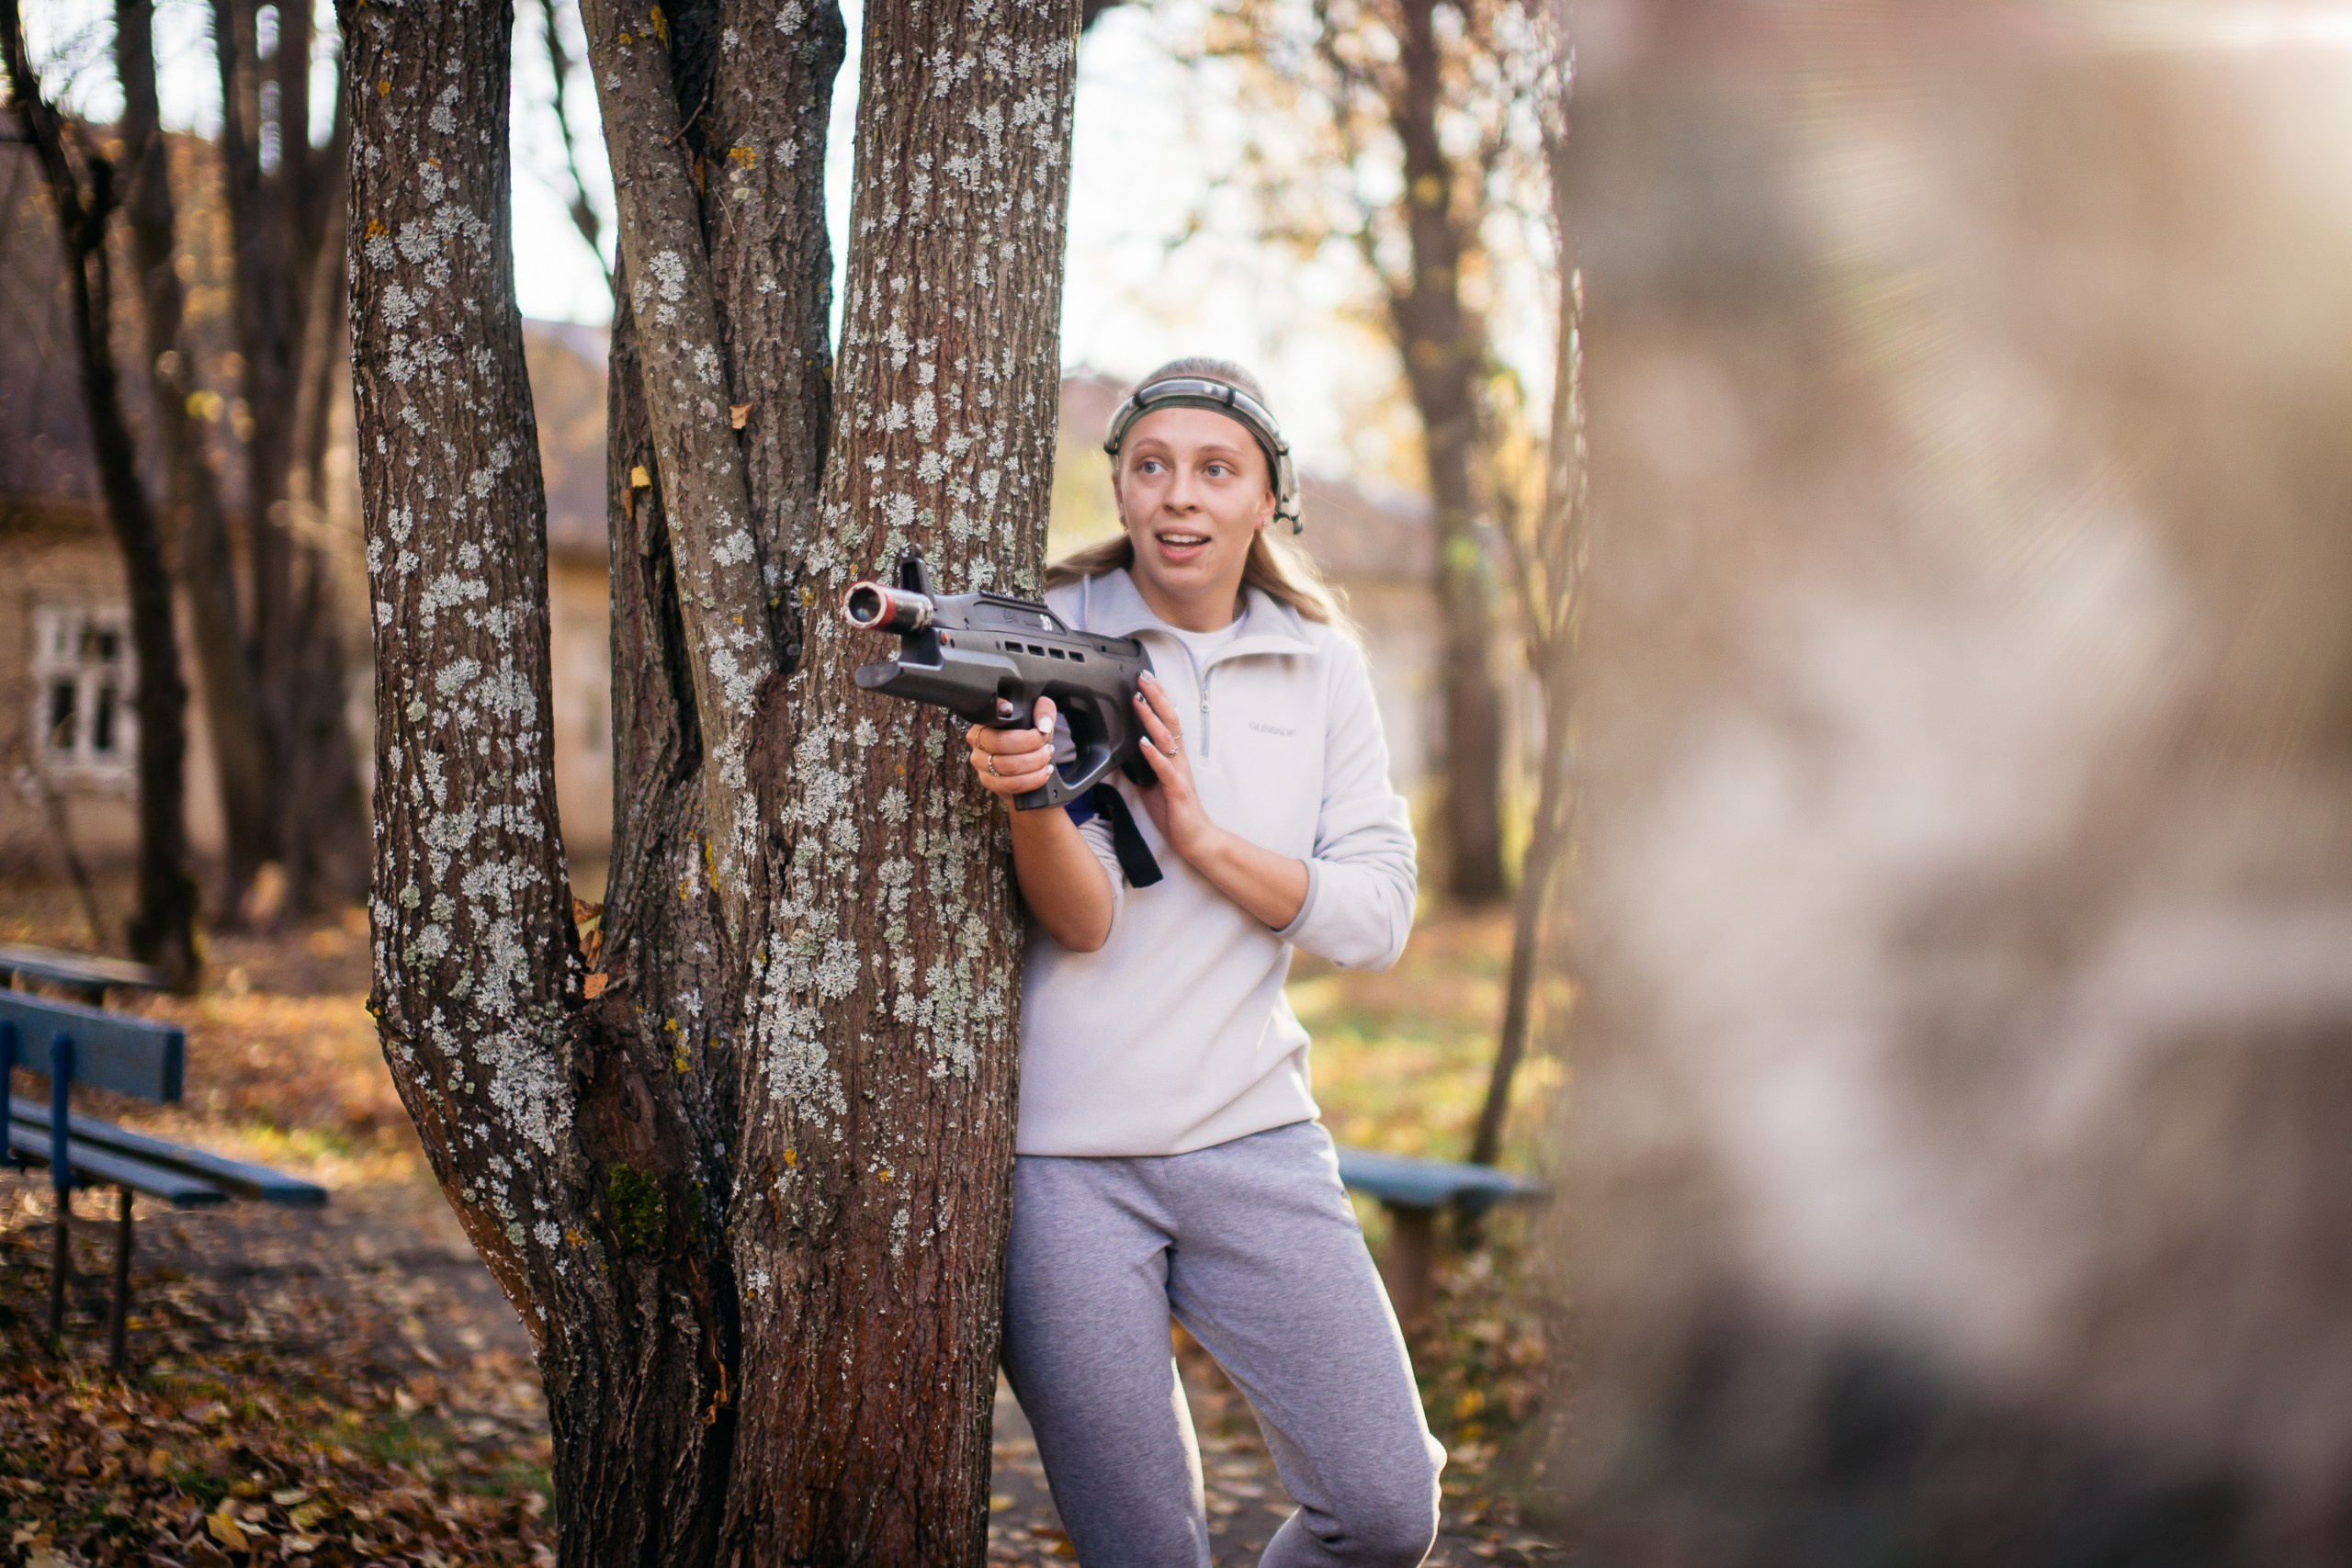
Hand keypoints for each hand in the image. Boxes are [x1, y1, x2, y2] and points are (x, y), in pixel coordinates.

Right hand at [966, 696, 1056, 801]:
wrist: (1028, 762)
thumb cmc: (1030, 737)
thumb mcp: (1040, 718)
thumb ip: (1044, 710)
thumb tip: (1043, 724)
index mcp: (985, 721)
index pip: (987, 714)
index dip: (997, 710)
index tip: (1010, 709)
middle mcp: (977, 741)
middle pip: (1000, 743)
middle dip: (1031, 745)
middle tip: (1047, 745)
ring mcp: (980, 763)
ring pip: (1008, 766)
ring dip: (1035, 763)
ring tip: (1047, 757)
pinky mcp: (988, 781)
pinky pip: (1011, 784)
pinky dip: (1033, 779)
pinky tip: (1044, 772)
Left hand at [1133, 673, 1218, 859]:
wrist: (1195, 837)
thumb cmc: (1175, 811)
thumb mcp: (1151, 784)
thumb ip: (1142, 766)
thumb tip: (1124, 753)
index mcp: (1173, 756)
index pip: (1167, 719)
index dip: (1157, 698)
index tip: (1146, 680)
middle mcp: (1178, 759)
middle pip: (1170, 720)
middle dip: (1156, 697)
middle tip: (1143, 677)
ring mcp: (1178, 772)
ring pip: (1167, 738)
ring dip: (1152, 719)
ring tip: (1139, 702)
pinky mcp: (1176, 788)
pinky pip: (1164, 768)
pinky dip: (1153, 753)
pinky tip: (1143, 742)